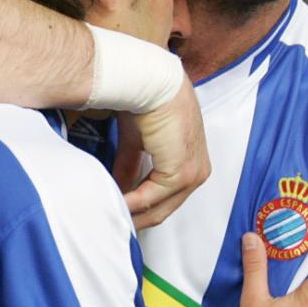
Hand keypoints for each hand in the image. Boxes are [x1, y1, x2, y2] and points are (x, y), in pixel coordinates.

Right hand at [113, 74, 209, 229]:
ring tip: (110, 215)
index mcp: (191, 163)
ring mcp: (192, 175)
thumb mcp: (137, 142)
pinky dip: (131, 204)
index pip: (167, 197)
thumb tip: (118, 188)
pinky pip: (152, 199)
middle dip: (137, 218)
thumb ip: (131, 167)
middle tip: (112, 223)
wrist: (152, 83)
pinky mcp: (180, 173)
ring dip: (132, 214)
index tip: (119, 213)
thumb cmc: (147, 103)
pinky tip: (115, 203)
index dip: (142, 209)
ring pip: (159, 208)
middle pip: (164, 208)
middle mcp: (197, 172)